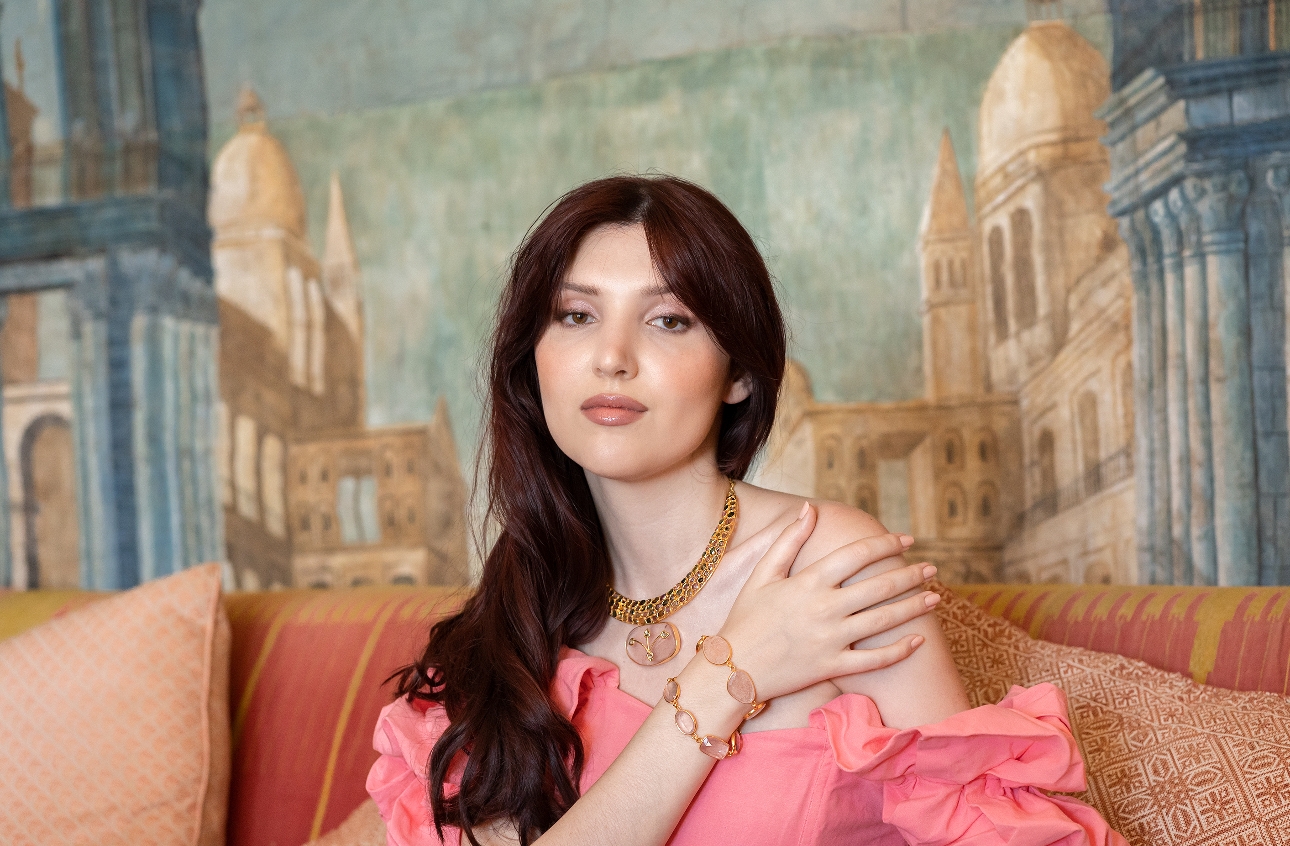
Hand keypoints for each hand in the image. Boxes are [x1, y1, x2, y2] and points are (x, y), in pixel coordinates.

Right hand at [716, 502, 937, 700]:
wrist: (732, 668)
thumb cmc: (746, 617)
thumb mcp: (763, 573)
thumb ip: (789, 539)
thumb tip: (811, 508)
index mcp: (808, 582)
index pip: (856, 555)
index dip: (885, 544)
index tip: (907, 540)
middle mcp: (824, 609)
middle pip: (878, 587)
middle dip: (909, 575)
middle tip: (932, 569)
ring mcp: (830, 640)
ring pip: (882, 621)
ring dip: (913, 607)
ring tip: (935, 597)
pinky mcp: (832, 667)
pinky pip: (873, 661)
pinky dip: (898, 651)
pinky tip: (919, 640)